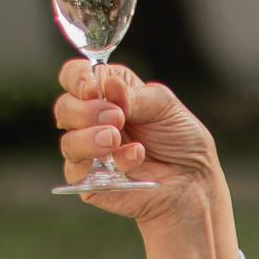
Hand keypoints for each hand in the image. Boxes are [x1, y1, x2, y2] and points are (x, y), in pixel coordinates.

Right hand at [51, 59, 219, 224]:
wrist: (195, 178)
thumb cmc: (180, 139)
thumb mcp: (164, 105)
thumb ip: (133, 95)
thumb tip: (107, 82)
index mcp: (108, 93)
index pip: (73, 76)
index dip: (77, 78)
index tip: (92, 88)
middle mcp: (92, 121)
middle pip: (64, 107)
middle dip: (86, 110)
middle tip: (117, 117)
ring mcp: (90, 152)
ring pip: (68, 142)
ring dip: (90, 137)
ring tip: (116, 139)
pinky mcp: (91, 181)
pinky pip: (81, 172)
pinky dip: (110, 161)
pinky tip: (135, 157)